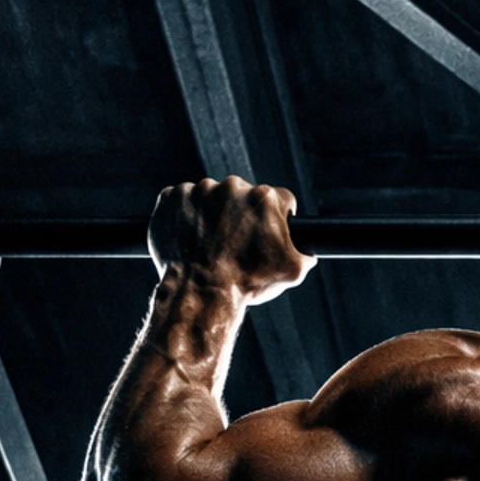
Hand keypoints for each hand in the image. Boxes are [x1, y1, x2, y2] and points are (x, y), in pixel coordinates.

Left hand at [148, 176, 314, 303]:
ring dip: (212, 215)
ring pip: (210, 197)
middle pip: (242, 196)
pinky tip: (190, 239)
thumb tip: (308, 250)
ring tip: (209, 244)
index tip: (264, 235)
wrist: (200, 294)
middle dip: (241, 216)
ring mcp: (198, 189)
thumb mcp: (293, 272)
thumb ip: (306, 253)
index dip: (275, 220)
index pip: (278, 200)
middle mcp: (232, 186)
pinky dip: (184, 216)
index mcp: (265, 197)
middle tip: (234, 244)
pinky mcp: (171, 197)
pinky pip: (181, 200)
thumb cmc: (247, 283)